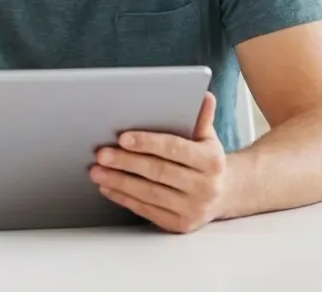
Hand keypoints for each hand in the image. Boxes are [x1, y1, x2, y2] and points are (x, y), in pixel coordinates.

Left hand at [90, 92, 227, 233]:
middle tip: (101, 153)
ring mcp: (193, 209)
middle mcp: (206, 187)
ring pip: (149, 194)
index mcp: (212, 161)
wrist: (224, 194)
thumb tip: (204, 96)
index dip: (148, 143)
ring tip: (97, 171)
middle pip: (158, 172)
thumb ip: (201, 118)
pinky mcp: (180, 225)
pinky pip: (147, 210)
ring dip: (119, 182)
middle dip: (126, 162)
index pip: (175, 149)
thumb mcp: (208, 138)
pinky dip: (124, 198)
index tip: (122, 138)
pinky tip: (108, 187)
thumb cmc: (206, 161)